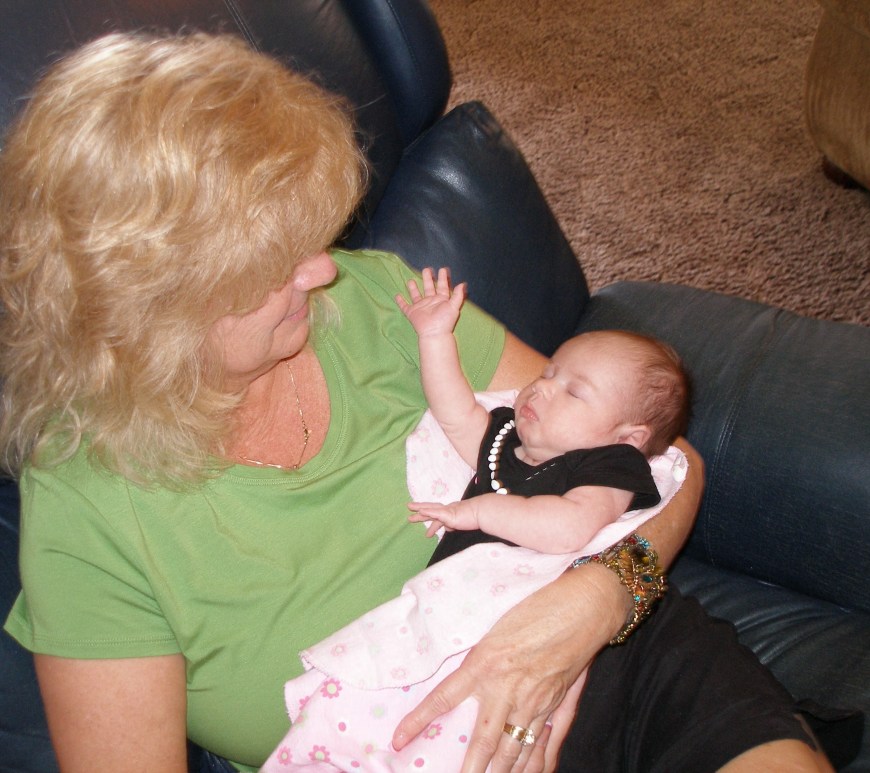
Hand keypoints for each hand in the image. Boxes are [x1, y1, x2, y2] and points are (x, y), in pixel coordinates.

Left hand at [392, 562, 625, 772]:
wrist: (584, 605)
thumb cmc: (540, 605)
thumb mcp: (497, 626)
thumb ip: (480, 655)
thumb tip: (463, 673)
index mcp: (485, 662)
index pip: (443, 698)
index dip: (418, 721)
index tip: (398, 740)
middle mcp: (507, 688)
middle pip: (483, 740)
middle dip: (469, 769)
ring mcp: (536, 701)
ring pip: (514, 750)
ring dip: (500, 772)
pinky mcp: (558, 705)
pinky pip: (545, 745)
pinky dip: (537, 765)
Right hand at [395, 266, 465, 337]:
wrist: (434, 332)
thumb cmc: (445, 320)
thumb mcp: (454, 306)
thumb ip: (458, 295)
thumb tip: (462, 284)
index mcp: (441, 300)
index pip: (442, 286)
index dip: (443, 278)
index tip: (442, 269)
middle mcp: (431, 302)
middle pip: (428, 288)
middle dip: (427, 278)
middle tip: (426, 269)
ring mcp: (420, 307)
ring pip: (416, 295)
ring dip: (413, 288)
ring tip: (410, 280)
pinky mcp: (412, 313)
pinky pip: (404, 306)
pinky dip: (400, 301)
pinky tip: (397, 295)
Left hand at [407, 500, 478, 533]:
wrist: (483, 513)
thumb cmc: (477, 517)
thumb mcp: (462, 524)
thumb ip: (453, 525)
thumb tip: (447, 528)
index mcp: (452, 511)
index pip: (438, 512)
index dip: (429, 513)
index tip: (421, 515)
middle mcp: (448, 509)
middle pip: (431, 508)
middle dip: (420, 509)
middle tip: (409, 509)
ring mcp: (448, 511)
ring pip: (430, 509)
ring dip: (420, 510)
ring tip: (410, 512)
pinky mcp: (448, 514)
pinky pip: (435, 513)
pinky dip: (427, 512)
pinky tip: (420, 512)